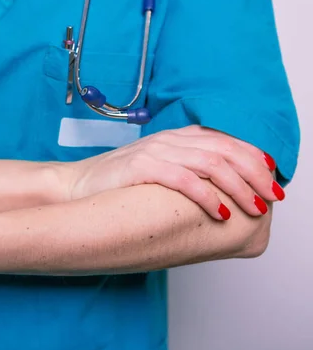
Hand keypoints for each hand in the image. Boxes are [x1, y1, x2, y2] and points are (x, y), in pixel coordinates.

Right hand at [69, 125, 283, 219]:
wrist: (76, 187)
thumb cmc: (117, 185)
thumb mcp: (157, 170)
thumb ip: (186, 171)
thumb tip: (222, 192)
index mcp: (176, 138)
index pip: (227, 141)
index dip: (255, 159)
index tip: (272, 180)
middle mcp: (169, 140)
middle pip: (225, 150)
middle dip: (255, 174)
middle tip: (271, 197)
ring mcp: (154, 151)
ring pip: (211, 163)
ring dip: (238, 187)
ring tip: (253, 207)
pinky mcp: (140, 168)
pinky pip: (183, 179)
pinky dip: (207, 195)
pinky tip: (220, 212)